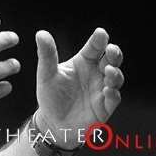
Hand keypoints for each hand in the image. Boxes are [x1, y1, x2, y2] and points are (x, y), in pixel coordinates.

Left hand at [35, 28, 123, 147]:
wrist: (52, 122)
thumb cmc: (51, 94)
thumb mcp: (46, 73)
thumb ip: (47, 54)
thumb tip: (41, 33)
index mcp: (83, 61)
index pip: (94, 47)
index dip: (99, 39)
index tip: (101, 33)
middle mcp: (96, 73)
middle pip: (111, 59)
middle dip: (114, 54)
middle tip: (111, 50)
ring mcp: (102, 89)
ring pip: (115, 78)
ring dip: (115, 73)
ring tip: (108, 70)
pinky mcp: (104, 107)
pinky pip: (113, 99)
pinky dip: (112, 94)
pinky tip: (107, 90)